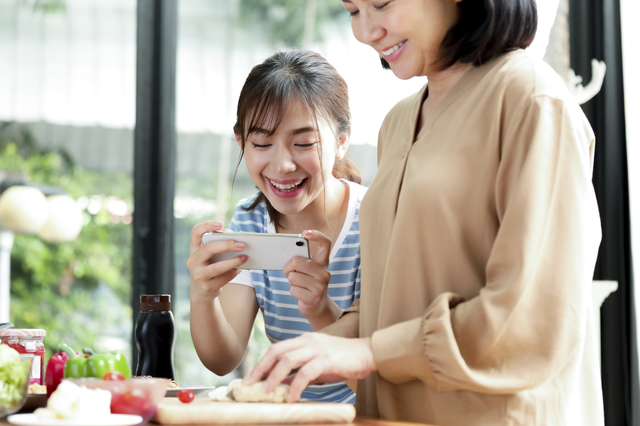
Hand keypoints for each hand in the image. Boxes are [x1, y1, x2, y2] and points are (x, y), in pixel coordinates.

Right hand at [186, 220, 247, 301]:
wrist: (201, 290)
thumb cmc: (210, 266)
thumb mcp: (210, 255)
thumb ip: (219, 244)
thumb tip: (236, 240)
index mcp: (194, 249)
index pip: (196, 232)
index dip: (206, 226)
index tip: (220, 224)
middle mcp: (193, 261)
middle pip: (209, 248)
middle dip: (227, 245)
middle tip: (242, 244)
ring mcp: (199, 275)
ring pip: (217, 267)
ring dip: (233, 262)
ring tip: (245, 257)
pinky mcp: (207, 287)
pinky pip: (224, 278)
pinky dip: (234, 272)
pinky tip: (240, 268)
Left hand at [244, 333, 375, 401]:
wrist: (368, 354)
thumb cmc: (343, 360)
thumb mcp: (317, 363)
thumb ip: (300, 370)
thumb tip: (280, 383)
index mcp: (304, 340)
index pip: (277, 349)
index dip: (262, 363)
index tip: (251, 378)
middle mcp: (308, 341)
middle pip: (277, 351)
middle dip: (261, 368)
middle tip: (250, 384)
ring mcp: (317, 349)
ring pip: (288, 360)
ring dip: (274, 377)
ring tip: (266, 392)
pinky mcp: (327, 359)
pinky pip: (306, 373)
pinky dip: (296, 386)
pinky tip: (292, 397)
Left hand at [283, 230, 341, 329]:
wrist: (317, 306)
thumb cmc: (308, 284)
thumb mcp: (308, 270)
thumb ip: (302, 261)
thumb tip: (287, 254)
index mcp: (323, 262)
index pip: (325, 243)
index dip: (316, 235)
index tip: (305, 233)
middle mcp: (325, 272)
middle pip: (297, 261)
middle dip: (288, 268)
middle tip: (291, 272)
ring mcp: (321, 286)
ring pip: (292, 277)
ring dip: (291, 282)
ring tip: (300, 285)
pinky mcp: (314, 298)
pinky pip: (293, 289)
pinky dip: (293, 292)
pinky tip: (301, 294)